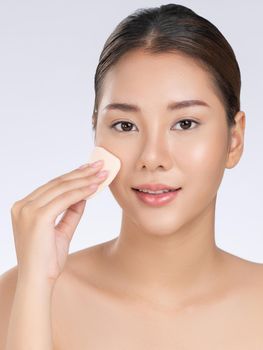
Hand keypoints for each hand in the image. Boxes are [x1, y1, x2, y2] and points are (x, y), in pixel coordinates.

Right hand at [10, 160, 107, 284]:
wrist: (38, 281)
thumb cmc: (47, 260)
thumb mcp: (61, 231)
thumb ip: (70, 212)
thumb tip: (84, 196)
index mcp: (23, 208)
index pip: (51, 186)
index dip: (72, 176)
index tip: (88, 169)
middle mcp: (22, 205)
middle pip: (57, 183)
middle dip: (81, 173)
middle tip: (99, 165)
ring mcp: (28, 210)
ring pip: (62, 188)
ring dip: (85, 179)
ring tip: (101, 174)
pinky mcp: (37, 216)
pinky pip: (65, 199)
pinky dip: (82, 192)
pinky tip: (94, 187)